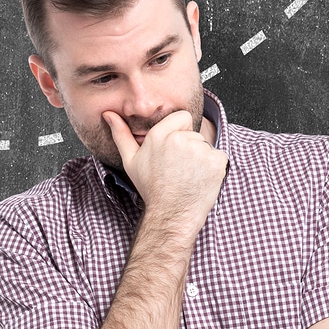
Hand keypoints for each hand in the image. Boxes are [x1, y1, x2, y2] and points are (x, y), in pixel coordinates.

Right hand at [104, 109, 227, 229]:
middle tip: (179, 168)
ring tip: (188, 176)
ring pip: (206, 146)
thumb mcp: (131, 161)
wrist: (171, 214)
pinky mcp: (216, 161)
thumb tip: (109, 114)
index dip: (180, 132)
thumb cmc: (152, 188)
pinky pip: (219, 157)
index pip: (183, 117)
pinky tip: (200, 179)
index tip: (174, 151)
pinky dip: (213, 168)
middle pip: (194, 134)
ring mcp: (199, 150)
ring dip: (202, 158)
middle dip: (190, 148)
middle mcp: (179, 139)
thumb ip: (121, 134)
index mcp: (158, 135)